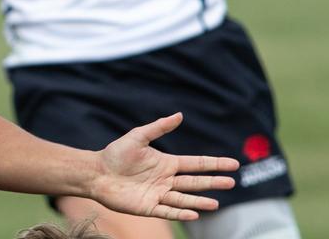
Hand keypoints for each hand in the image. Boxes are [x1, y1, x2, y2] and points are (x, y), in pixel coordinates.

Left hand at [92, 113, 238, 220]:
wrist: (96, 172)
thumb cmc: (115, 154)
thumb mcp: (138, 136)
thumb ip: (158, 127)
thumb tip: (179, 115)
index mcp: (166, 163)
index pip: (195, 164)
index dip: (214, 164)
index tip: (233, 164)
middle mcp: (166, 180)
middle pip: (194, 182)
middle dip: (213, 182)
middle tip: (231, 182)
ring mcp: (158, 194)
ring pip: (184, 199)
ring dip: (199, 201)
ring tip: (216, 204)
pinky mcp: (148, 207)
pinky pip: (168, 211)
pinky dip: (181, 212)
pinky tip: (194, 213)